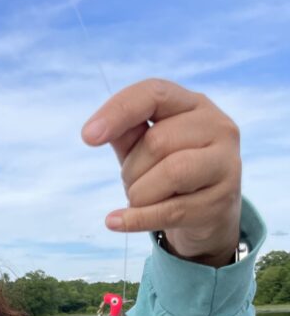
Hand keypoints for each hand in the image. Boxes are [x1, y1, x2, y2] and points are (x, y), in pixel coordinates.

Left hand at [82, 78, 241, 266]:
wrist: (207, 217)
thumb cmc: (168, 176)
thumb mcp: (143, 150)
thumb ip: (125, 133)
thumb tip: (95, 131)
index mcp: (194, 105)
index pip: (154, 93)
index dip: (119, 111)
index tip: (88, 136)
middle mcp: (218, 126)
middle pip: (157, 141)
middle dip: (132, 170)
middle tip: (133, 185)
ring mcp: (227, 162)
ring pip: (171, 172)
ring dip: (139, 194)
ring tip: (139, 201)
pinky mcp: (222, 200)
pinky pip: (171, 210)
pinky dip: (136, 219)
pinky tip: (114, 222)